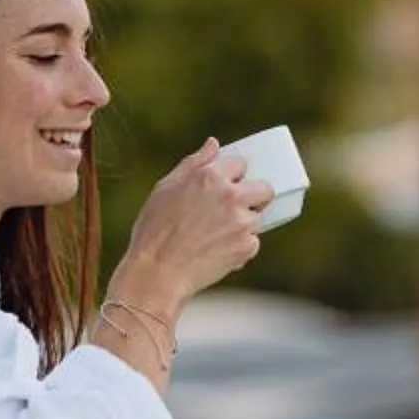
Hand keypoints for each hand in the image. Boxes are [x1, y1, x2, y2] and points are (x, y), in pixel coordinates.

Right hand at [113, 139, 273, 317]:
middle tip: (234, 208)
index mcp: (210, 176)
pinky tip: (216, 251)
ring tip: (215, 236)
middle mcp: (231, 196)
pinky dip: (239, 247)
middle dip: (254, 195)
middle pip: (264, 188)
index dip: (234, 174)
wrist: (157, 273)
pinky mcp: (247, 247)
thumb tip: (213, 144)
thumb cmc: (154, 231)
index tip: (228, 183)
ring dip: (243, 224)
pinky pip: (252, 242)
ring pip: (257, 218)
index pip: (240, 163)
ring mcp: (242, 222)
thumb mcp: (165, 188)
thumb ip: (193, 163)